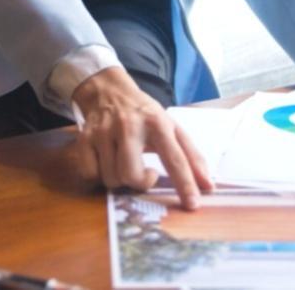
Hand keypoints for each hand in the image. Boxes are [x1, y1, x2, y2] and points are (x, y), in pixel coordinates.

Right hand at [68, 67, 213, 209]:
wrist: (108, 90)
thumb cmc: (144, 114)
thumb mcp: (171, 126)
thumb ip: (191, 155)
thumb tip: (209, 186)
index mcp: (157, 122)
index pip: (174, 158)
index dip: (185, 183)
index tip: (193, 204)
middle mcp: (129, 125)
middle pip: (132, 174)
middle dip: (139, 183)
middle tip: (144, 174)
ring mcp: (104, 131)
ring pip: (111, 178)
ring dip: (120, 179)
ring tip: (125, 164)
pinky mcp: (84, 138)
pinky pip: (90, 174)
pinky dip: (99, 175)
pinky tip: (107, 162)